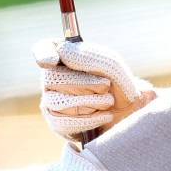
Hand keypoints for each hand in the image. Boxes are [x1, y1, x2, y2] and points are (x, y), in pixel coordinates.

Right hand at [34, 38, 156, 140]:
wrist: (127, 110)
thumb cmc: (116, 81)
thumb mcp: (110, 64)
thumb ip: (88, 56)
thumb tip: (61, 51)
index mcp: (65, 55)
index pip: (43, 48)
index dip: (43, 54)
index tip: (53, 60)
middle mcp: (53, 77)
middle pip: (52, 79)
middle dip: (84, 84)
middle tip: (105, 86)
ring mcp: (51, 100)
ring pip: (58, 102)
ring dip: (89, 102)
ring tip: (107, 101)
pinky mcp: (56, 122)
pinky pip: (63, 122)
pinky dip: (88, 119)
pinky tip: (103, 115)